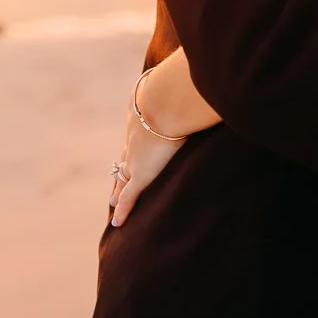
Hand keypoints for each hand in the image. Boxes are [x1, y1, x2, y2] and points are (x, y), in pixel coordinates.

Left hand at [108, 103, 184, 227]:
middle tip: (114, 185)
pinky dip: (124, 209)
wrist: (166, 106)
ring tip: (113, 202)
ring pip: (123, 178)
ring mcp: (136, 160)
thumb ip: (187, 100)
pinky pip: (129, 196)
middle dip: (120, 173)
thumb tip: (205, 95)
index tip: (127, 159)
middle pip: (124, 162)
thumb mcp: (178, 99)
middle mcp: (136, 142)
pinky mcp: (140, 175)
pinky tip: (119, 222)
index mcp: (143, 125)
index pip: (135, 142)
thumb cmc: (177, 99)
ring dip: (118, 190)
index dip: (132, 152)